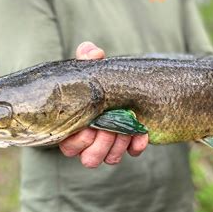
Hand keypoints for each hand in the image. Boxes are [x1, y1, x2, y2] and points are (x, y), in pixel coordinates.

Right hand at [59, 42, 148, 167]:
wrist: (125, 85)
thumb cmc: (99, 81)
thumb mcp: (92, 69)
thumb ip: (87, 60)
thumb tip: (92, 52)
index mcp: (74, 127)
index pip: (69, 147)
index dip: (81, 138)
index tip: (92, 122)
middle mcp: (90, 142)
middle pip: (90, 159)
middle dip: (103, 143)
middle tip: (111, 126)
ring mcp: (110, 146)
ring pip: (110, 159)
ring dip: (120, 144)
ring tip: (127, 127)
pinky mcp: (128, 145)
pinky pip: (132, 153)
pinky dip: (138, 143)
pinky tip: (142, 133)